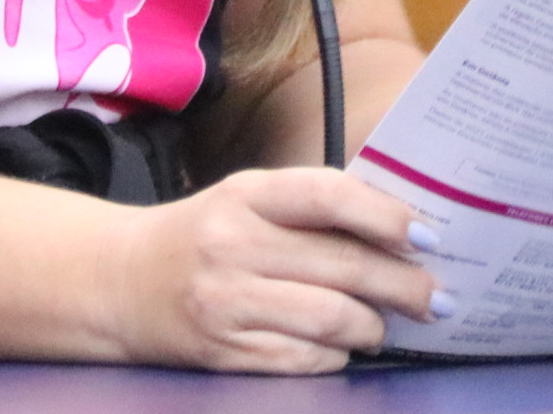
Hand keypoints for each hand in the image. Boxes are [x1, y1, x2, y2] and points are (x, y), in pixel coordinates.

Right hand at [96, 167, 444, 371]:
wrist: (116, 283)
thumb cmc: (201, 237)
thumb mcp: (244, 201)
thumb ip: (310, 207)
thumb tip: (400, 227)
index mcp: (245, 194)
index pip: (328, 194)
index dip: (385, 215)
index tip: (427, 235)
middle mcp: (234, 244)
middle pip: (342, 265)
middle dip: (403, 285)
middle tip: (436, 298)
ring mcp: (226, 302)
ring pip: (331, 318)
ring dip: (374, 326)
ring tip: (386, 325)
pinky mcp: (223, 351)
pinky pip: (304, 358)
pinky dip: (336, 354)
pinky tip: (342, 345)